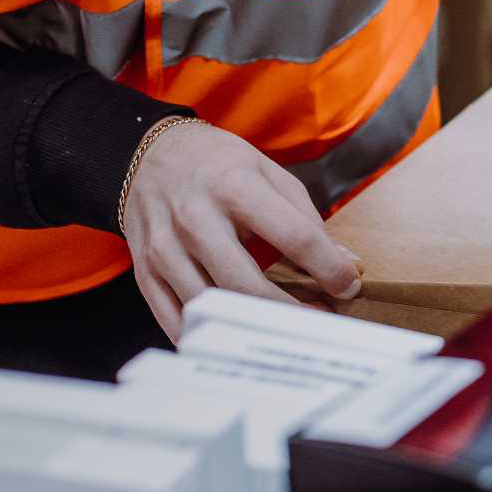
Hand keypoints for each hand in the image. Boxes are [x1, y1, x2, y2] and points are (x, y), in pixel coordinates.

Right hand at [122, 121, 362, 340]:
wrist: (148, 154)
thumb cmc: (219, 165)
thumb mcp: (268, 172)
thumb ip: (306, 217)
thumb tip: (344, 262)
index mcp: (235, 187)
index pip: (293, 236)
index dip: (328, 266)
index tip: (347, 285)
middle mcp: (195, 218)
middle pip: (248, 283)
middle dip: (291, 310)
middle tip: (320, 318)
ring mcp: (164, 248)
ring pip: (211, 305)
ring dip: (253, 327)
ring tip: (285, 329)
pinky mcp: (144, 271)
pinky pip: (173, 318)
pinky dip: (206, 335)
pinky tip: (235, 337)